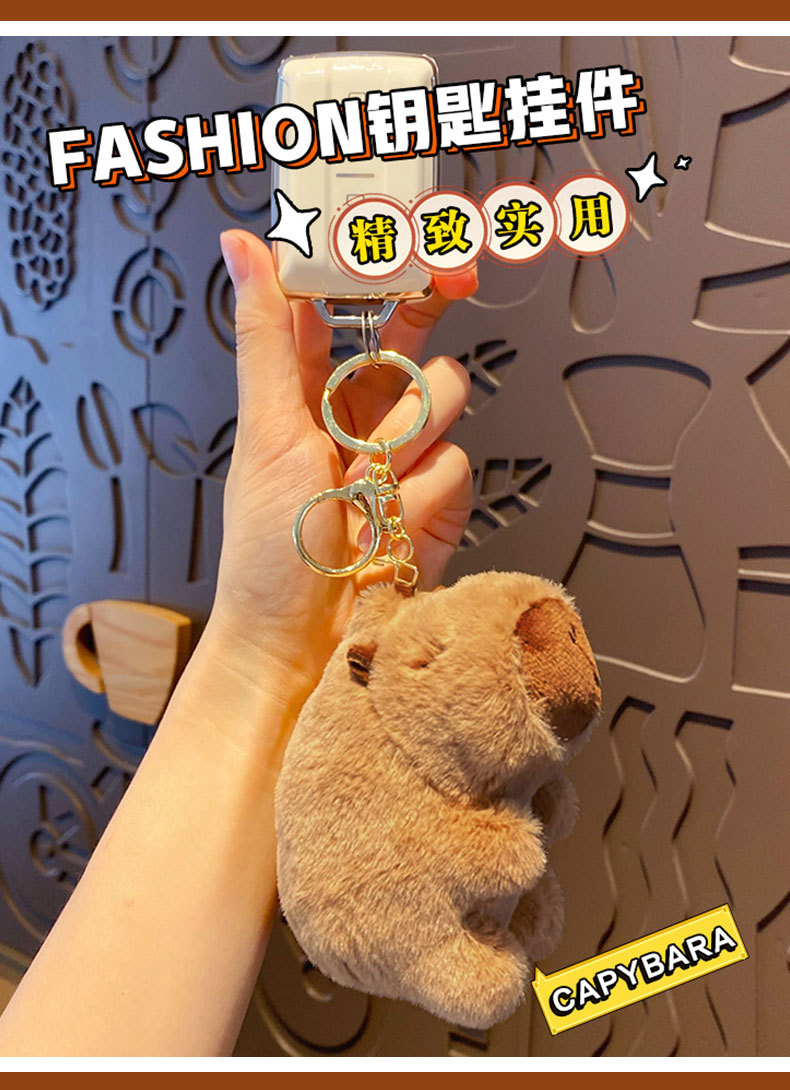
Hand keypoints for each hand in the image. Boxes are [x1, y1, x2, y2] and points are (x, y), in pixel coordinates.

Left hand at [207, 230, 475, 703]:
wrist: (307, 643)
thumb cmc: (269, 550)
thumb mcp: (265, 430)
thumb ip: (267, 334)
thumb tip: (242, 247)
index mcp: (306, 389)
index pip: (344, 302)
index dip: (373, 263)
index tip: (400, 234)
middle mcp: (360, 415)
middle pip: (411, 336)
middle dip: (421, 327)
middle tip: (438, 290)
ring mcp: (405, 456)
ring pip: (447, 397)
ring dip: (408, 442)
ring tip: (368, 487)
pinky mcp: (441, 500)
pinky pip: (459, 465)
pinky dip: (424, 498)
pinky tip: (392, 528)